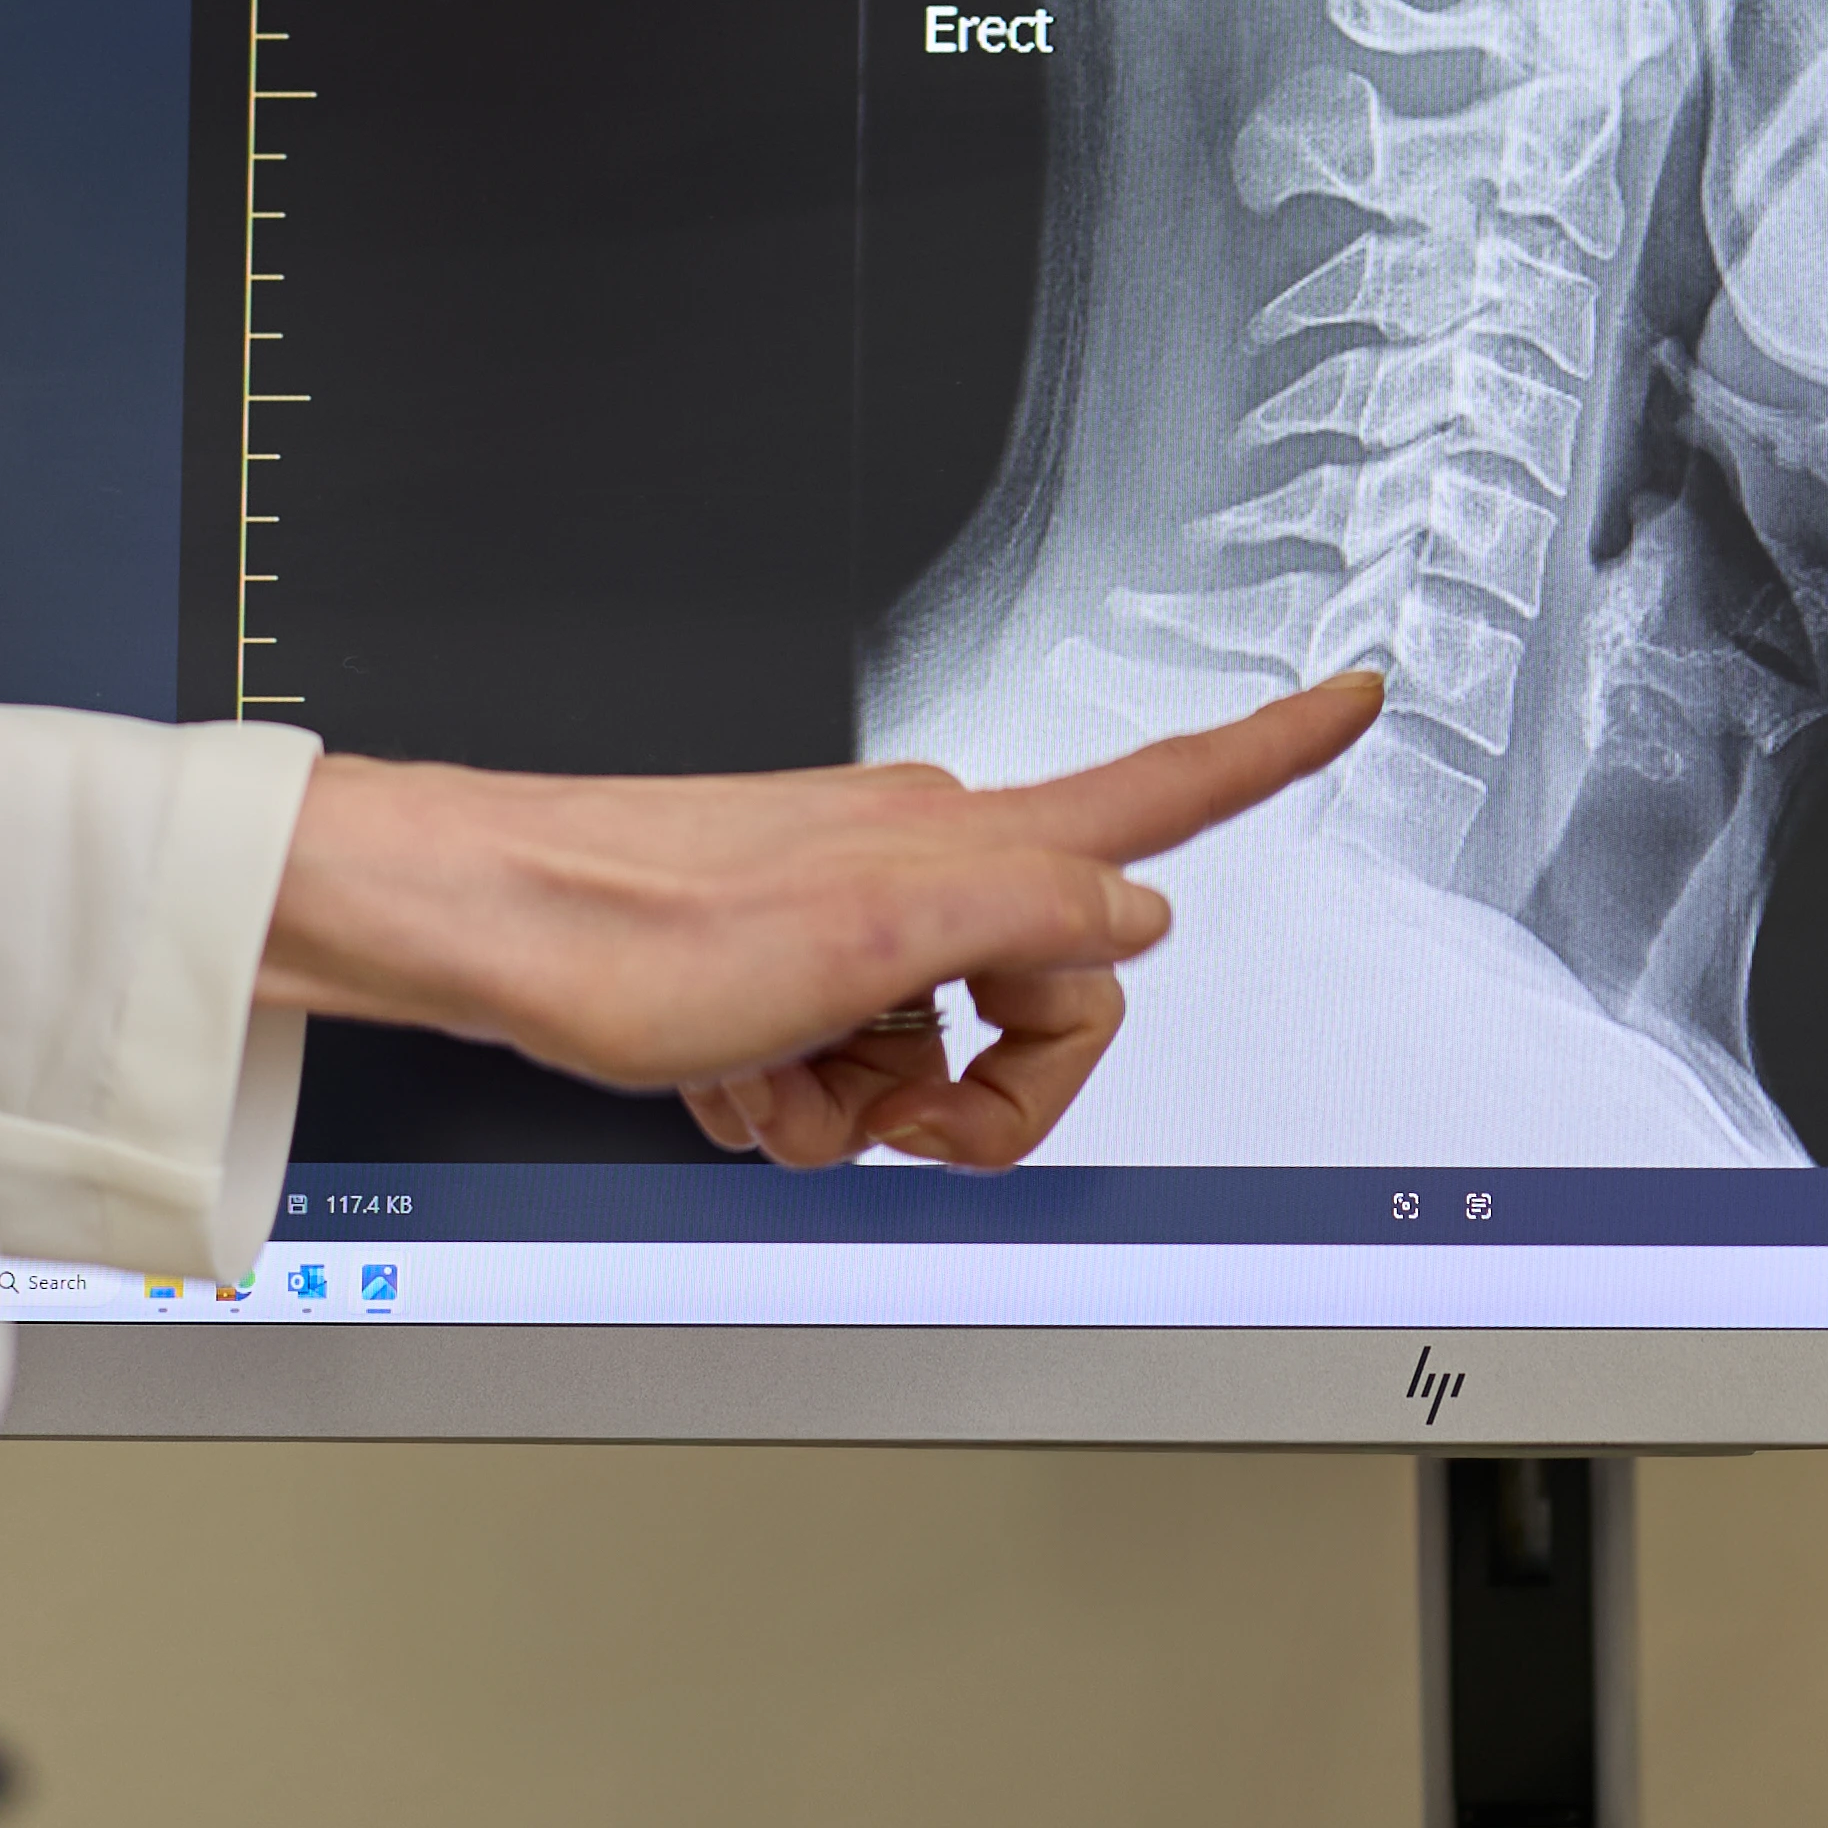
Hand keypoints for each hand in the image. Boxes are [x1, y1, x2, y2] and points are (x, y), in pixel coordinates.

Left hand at [255, 674, 1381, 1173]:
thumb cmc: (627, 929)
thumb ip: (1025, 917)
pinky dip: (792, 1100)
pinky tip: (730, 1088)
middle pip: (1050, 994)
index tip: (1354, 699)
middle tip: (906, 1129)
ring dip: (866, 1105)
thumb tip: (1142, 915)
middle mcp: (919, 858)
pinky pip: (838, 1062)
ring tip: (775, 1092)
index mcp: (963, 842)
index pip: (1154, 792)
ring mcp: (848, 912)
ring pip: (935, 1050)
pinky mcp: (776, 961)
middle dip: (993, 1093)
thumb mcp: (862, 941)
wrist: (473, 930)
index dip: (1268, 752)